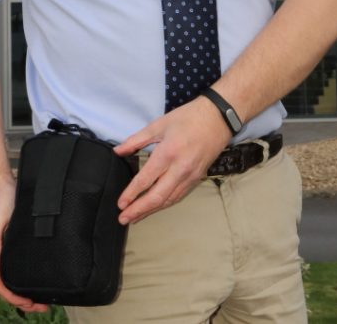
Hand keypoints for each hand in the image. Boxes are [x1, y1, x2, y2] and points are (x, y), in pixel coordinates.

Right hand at [0, 180, 50, 313]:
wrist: (3, 185)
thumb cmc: (0, 201)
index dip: (13, 297)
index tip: (29, 304)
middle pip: (5, 285)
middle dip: (22, 300)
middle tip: (42, 307)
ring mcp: (1, 251)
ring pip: (10, 278)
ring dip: (23, 292)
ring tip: (41, 300)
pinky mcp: (9, 245)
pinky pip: (14, 267)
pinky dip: (24, 278)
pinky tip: (35, 280)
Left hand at [113, 97, 231, 224]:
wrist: (218, 119)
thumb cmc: (187, 118)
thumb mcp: (159, 124)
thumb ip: (136, 140)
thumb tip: (117, 151)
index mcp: (168, 153)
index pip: (146, 180)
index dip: (131, 194)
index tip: (120, 204)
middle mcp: (180, 169)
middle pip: (157, 196)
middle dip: (139, 210)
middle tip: (123, 219)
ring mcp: (190, 176)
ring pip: (169, 199)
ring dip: (151, 210)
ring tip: (135, 217)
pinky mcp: (197, 178)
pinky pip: (179, 195)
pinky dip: (165, 204)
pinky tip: (155, 207)